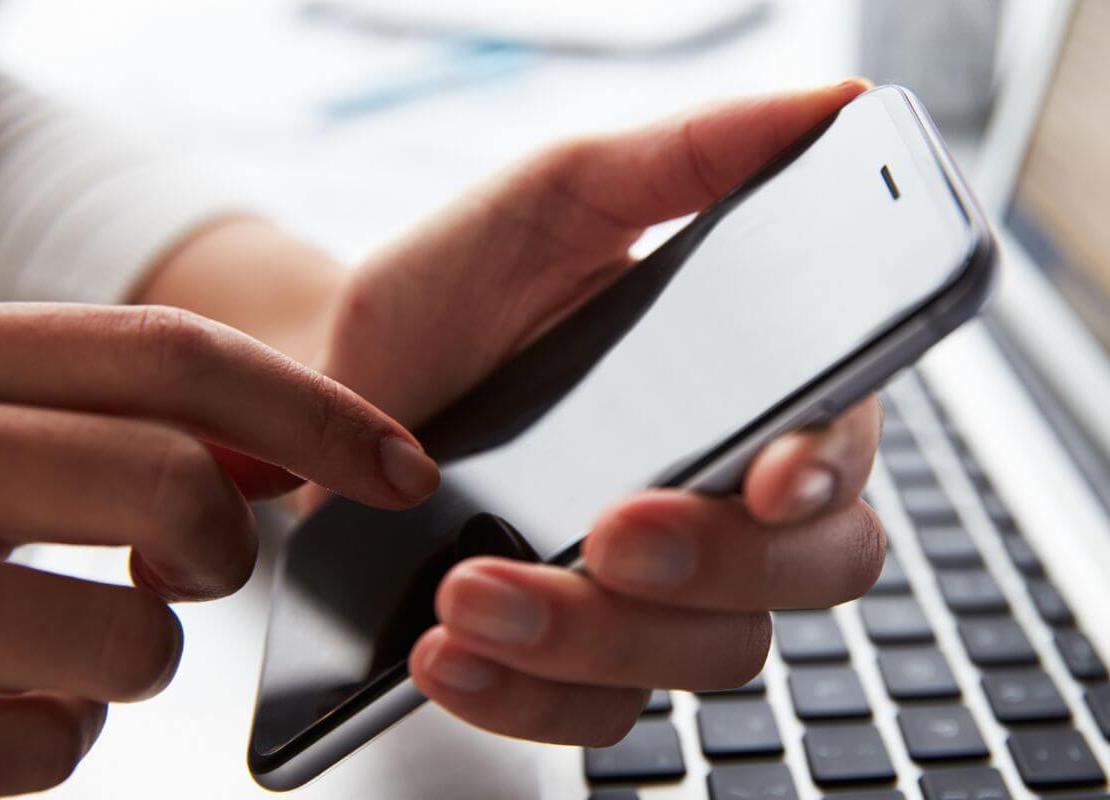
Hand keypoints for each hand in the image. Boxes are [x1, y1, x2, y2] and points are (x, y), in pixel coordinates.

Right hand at [0, 303, 437, 797]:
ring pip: (129, 641)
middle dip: (223, 542)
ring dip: (135, 654)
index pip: (165, 354)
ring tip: (58, 637)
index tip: (404, 467)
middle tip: (192, 562)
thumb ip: (105, 416)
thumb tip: (272, 447)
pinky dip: (57, 735)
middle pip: (168, 482)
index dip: (314, 409)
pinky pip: (44, 750)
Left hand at [318, 80, 883, 743]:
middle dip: (709, 565)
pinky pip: (596, 717)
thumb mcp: (559, 198)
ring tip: (469, 592)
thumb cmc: (454, 290)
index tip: (770, 473)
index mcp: (744, 393)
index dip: (827, 471)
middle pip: (798, 578)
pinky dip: (528, 700)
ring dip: (591, 639)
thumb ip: (690, 157)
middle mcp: (718, 503)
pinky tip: (450, 657)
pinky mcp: (576, 659)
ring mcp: (651, 594)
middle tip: (610, 527)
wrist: (339, 387)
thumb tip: (834, 108)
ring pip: (700, 660)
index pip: (840, 452)